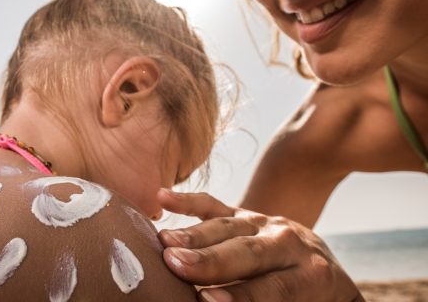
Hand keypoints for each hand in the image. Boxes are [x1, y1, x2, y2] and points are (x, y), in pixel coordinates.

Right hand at [156, 188, 363, 301]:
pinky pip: (215, 205)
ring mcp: (264, 223)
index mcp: (311, 276)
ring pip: (228, 227)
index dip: (241, 295)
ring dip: (194, 234)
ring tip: (165, 242)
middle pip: (247, 251)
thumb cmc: (310, 299)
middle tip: (176, 264)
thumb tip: (218, 301)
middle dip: (210, 259)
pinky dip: (188, 201)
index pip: (275, 287)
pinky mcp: (244, 213)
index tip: (206, 299)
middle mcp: (288, 244)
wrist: (326, 271)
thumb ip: (269, 301)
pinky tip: (163, 197)